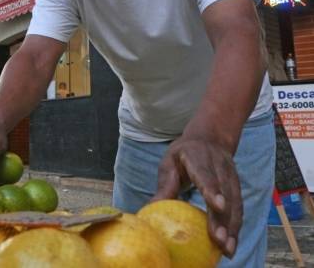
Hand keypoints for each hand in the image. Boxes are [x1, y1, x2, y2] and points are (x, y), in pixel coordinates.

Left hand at [152, 136, 241, 258]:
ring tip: (228, 249)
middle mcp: (218, 166)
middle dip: (223, 218)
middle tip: (219, 240)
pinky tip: (231, 245)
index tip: (217, 206)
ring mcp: (231, 176)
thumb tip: (150, 208)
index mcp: (198, 156)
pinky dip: (235, 227)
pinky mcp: (237, 187)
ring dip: (232, 228)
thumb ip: (165, 184)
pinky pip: (238, 209)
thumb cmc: (184, 154)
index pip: (206, 173)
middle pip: (223, 193)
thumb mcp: (169, 162)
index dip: (212, 189)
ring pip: (235, 203)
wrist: (211, 138)